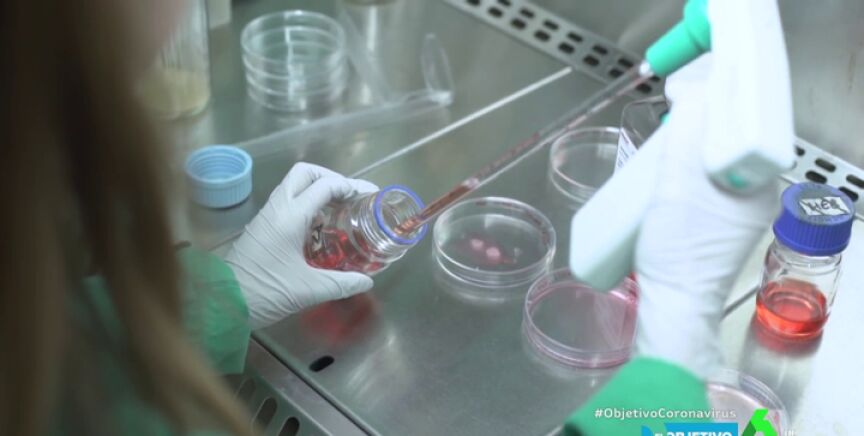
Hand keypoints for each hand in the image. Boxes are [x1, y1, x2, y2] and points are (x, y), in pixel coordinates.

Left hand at [226, 163, 378, 328]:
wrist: (224, 303)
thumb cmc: (265, 292)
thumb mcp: (308, 290)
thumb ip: (341, 284)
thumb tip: (366, 281)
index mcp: (290, 217)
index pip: (324, 185)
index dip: (349, 186)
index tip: (367, 197)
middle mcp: (277, 209)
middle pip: (305, 173)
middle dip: (330, 178)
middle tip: (349, 196)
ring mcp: (267, 216)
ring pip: (293, 186)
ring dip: (318, 191)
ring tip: (340, 211)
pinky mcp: (262, 227)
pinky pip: (287, 202)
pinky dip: (306, 205)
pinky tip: (320, 227)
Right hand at [633, 56, 779, 377]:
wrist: (672, 306)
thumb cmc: (678, 250)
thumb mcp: (677, 181)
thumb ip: (688, 132)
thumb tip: (692, 89)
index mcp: (760, 182)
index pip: (743, 123)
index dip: (714, 100)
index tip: (682, 91)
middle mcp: (756, 195)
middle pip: (724, 142)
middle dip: (693, 125)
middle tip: (662, 123)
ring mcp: (736, 214)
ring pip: (710, 162)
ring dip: (684, 148)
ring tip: (656, 146)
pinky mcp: (714, 227)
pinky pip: (702, 183)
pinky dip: (682, 170)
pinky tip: (660, 172)